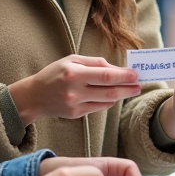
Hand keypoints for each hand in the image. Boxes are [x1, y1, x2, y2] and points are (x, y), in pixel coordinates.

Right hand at [7, 55, 141, 123]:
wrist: (34, 96)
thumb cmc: (55, 73)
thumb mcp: (72, 60)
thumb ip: (95, 63)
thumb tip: (117, 68)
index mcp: (73, 73)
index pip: (105, 76)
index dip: (123, 76)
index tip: (136, 74)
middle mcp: (74, 91)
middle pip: (109, 91)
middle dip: (128, 88)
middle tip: (140, 84)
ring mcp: (75, 105)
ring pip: (106, 101)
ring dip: (121, 95)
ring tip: (130, 89)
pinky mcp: (76, 115)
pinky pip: (99, 107)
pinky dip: (108, 101)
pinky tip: (113, 95)